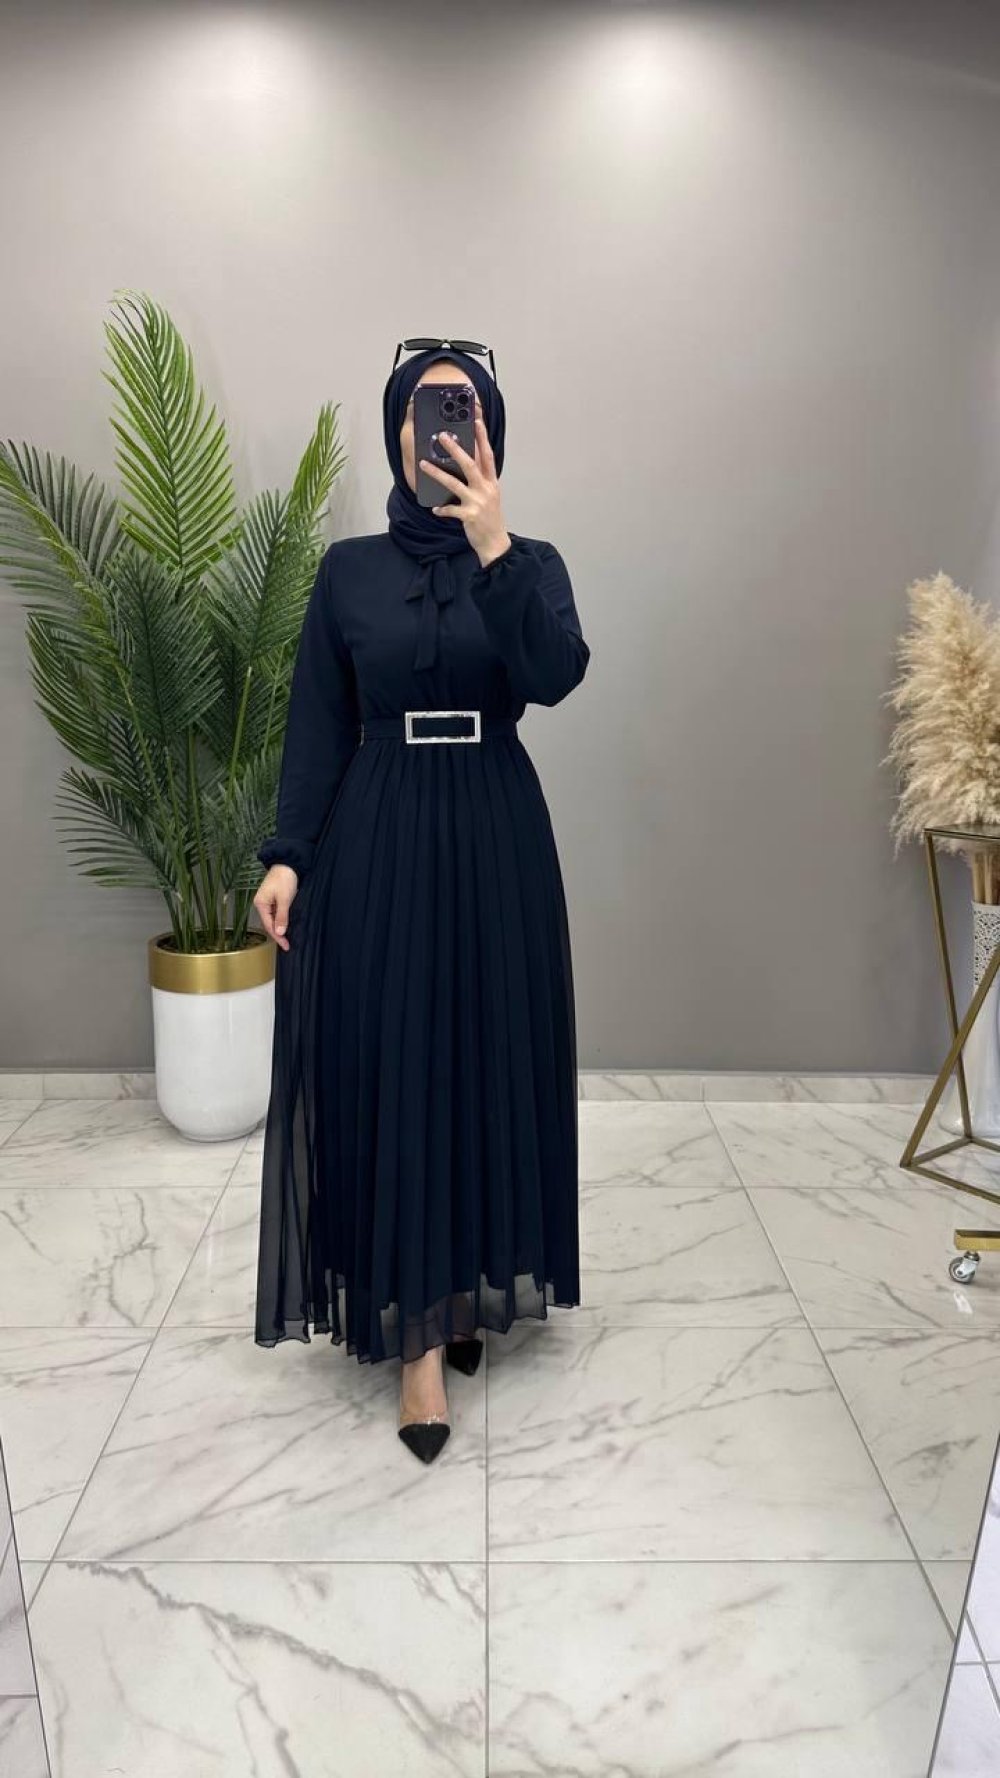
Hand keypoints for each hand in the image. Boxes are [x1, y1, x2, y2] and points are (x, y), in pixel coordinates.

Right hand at [253, 863, 297, 951]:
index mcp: (260, 904)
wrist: (288, 863)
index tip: (286, 946)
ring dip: (280, 927)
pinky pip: (277, 912)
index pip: (268, 925)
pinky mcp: (275, 898)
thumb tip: (279, 933)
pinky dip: (282, 919)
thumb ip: (282, 917)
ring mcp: (268, 900)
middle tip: (288, 944)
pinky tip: (287, 925)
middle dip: (278, 934)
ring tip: (288, 938)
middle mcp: (262, 903)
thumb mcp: (284, 899)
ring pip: (273, 918)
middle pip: (269, 923)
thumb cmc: (284, 878)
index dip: (278, 937)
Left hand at [419, 413, 510, 565]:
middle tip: (443, 436)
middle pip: (470, 464)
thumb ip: (481, 481)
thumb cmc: (491, 519)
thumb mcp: (490, 496)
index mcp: (492, 483)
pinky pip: (450, 509)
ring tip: (424, 464)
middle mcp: (486, 489)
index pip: (488, 455)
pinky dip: (442, 509)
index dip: (483, 438)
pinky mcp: (469, 516)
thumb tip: (466, 467)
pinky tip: (435, 509)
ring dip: (437, 473)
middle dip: (455, 449)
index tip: (477, 422)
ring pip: (454, 483)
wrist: (495, 543)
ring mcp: (477, 502)